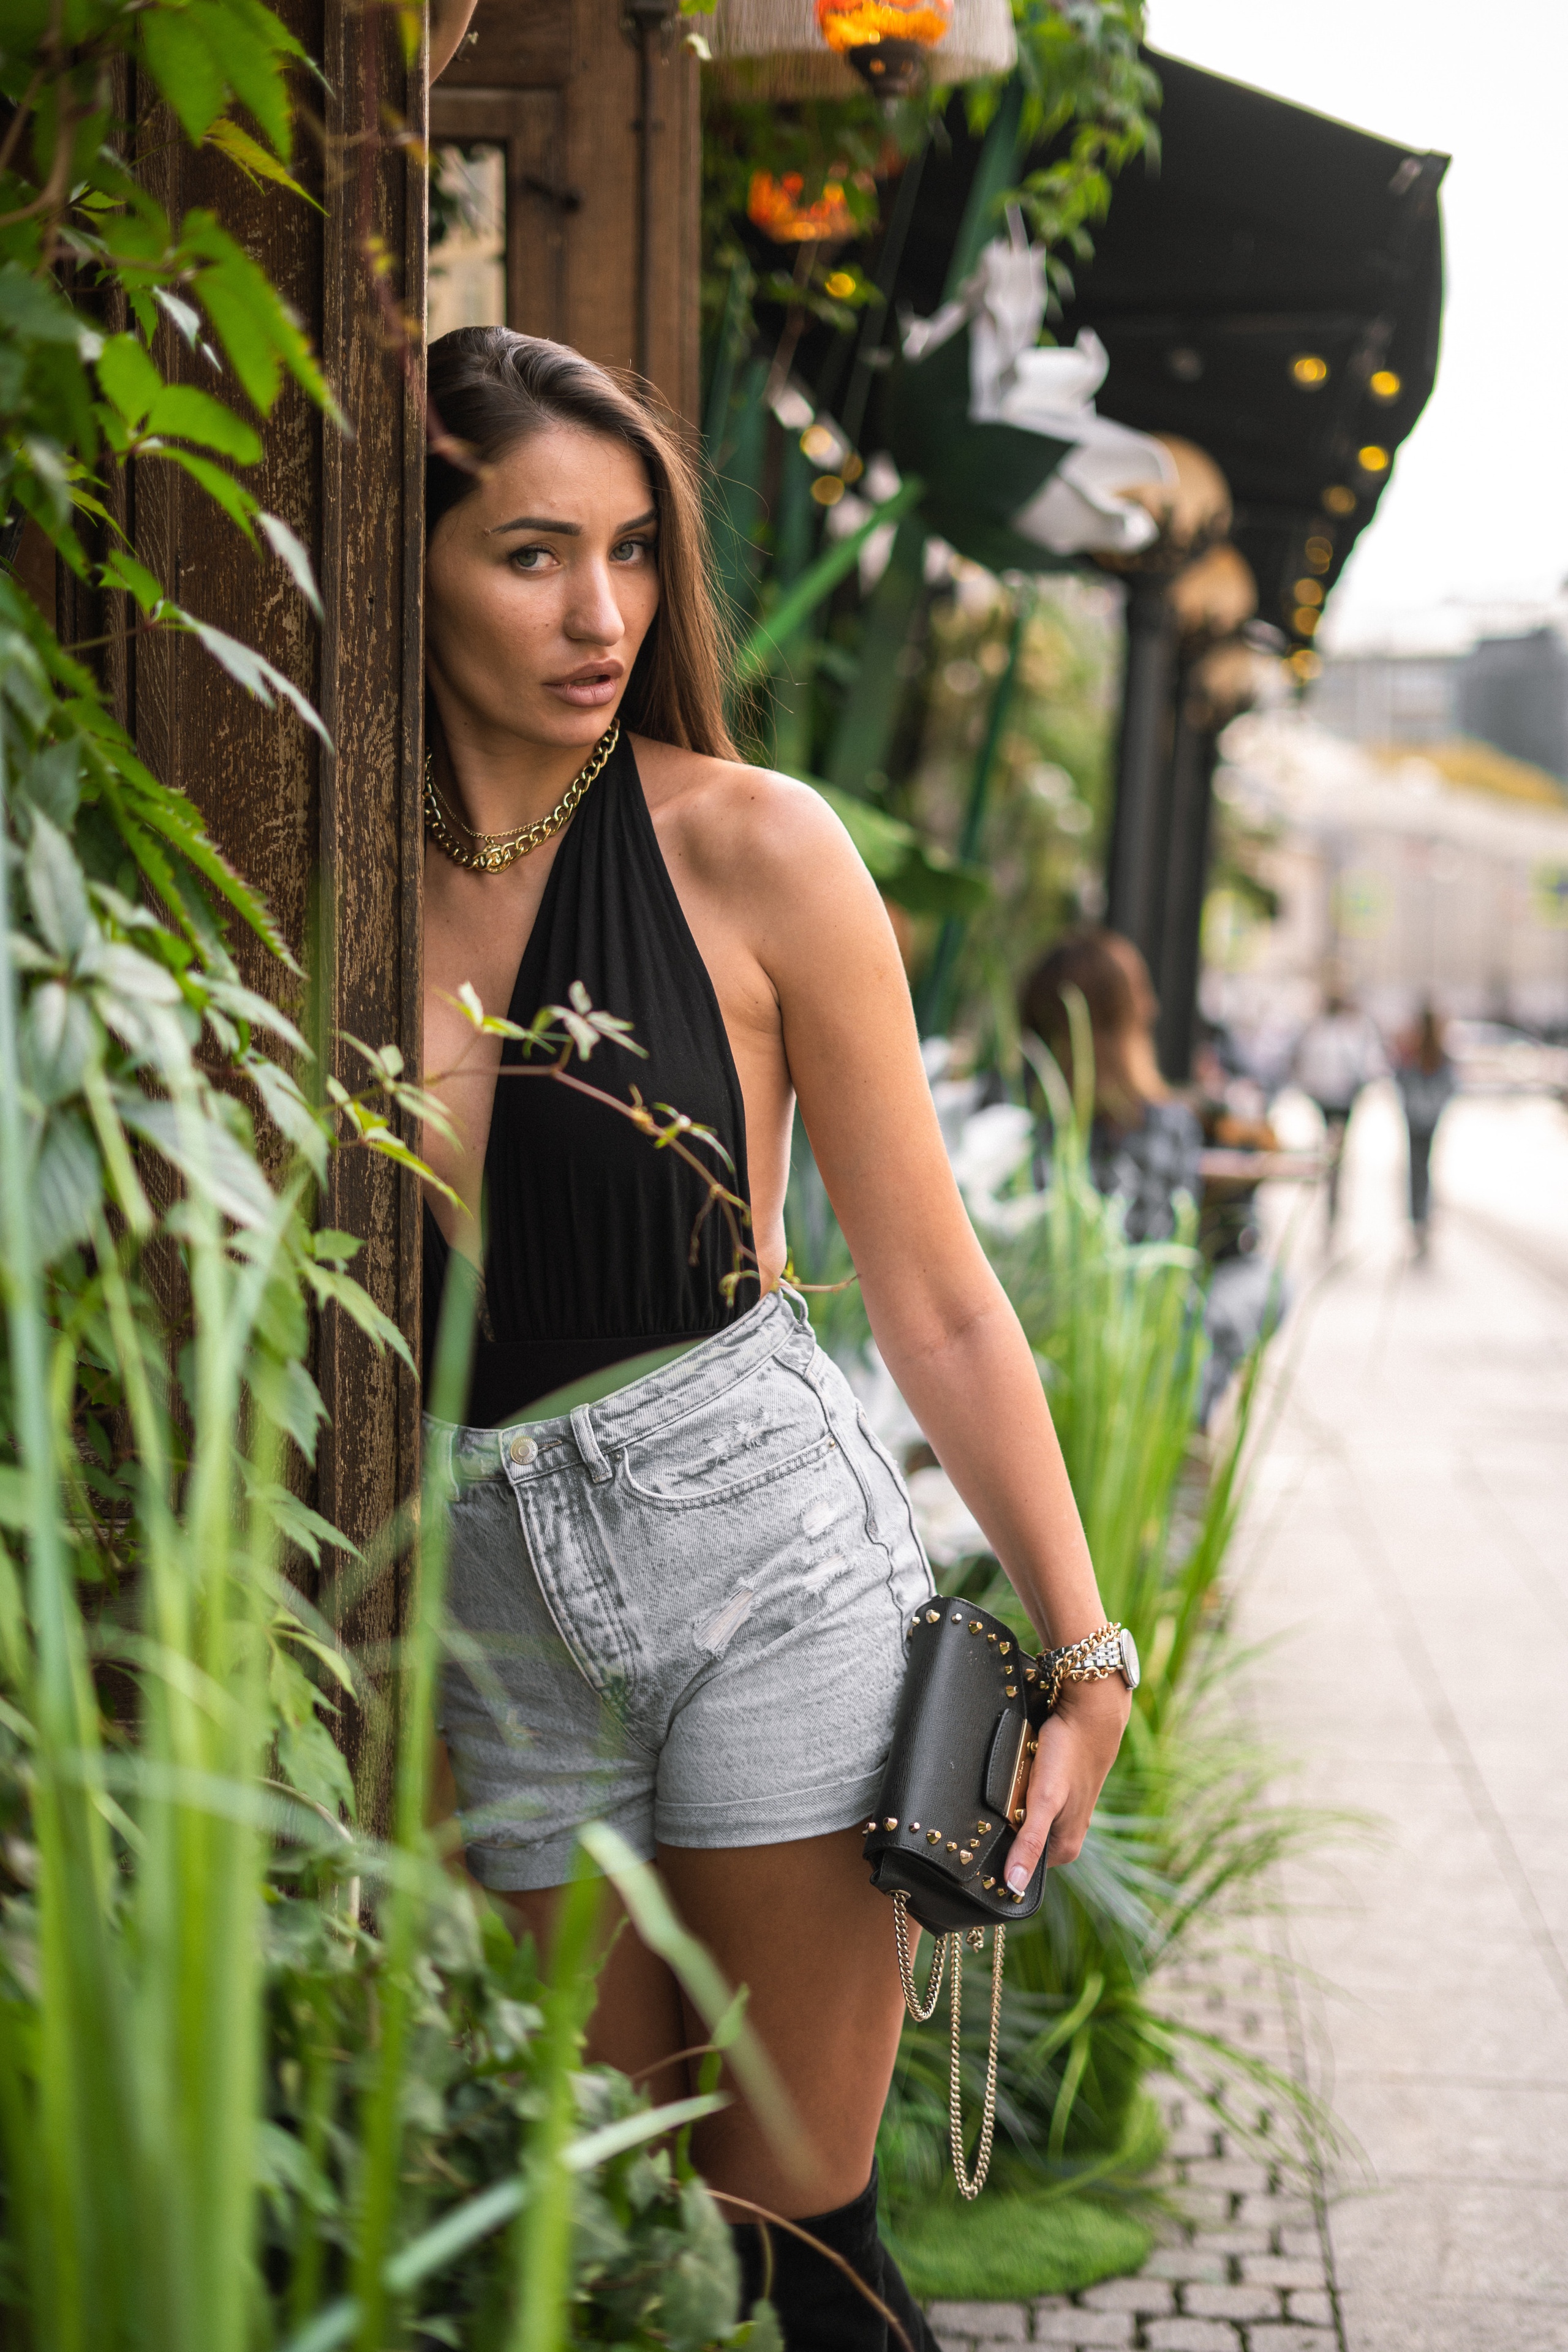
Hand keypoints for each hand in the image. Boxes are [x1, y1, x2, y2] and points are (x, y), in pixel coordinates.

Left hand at [1004, 1676, 1129, 1887]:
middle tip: (992, 1804)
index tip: (979, 1838)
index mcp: (1063, 1850)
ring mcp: (1059, 1814)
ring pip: (1020, 1819)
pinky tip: (1012, 1777)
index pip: (1018, 1866)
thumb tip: (1014, 1885)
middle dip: (1001, 1826)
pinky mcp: (1054, 1793)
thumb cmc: (1068, 1756)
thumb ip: (1030, 1843)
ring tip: (1005, 1786)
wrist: (1087, 1715)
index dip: (996, 1853)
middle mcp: (1063, 1836)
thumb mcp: (1044, 1801)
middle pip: (1018, 1841)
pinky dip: (1015, 1790)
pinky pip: (1025, 1800)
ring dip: (1007, 1806)